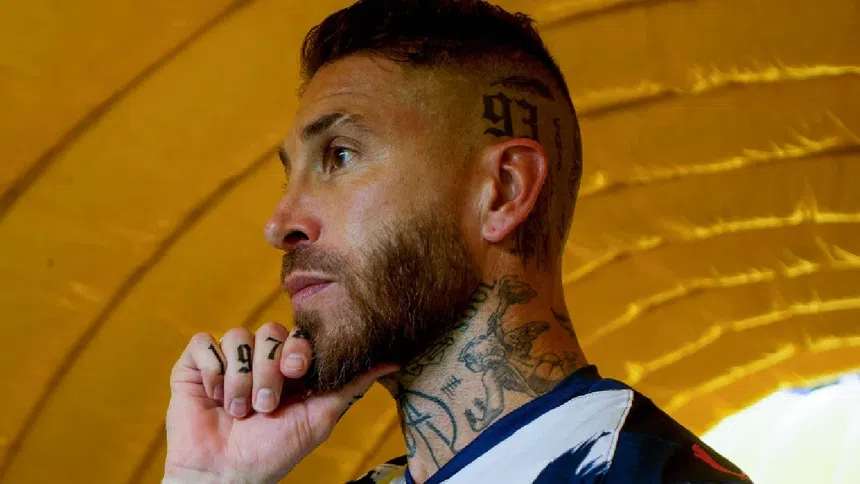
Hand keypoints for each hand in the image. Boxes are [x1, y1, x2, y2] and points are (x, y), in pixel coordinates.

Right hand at [164, 322, 397, 483]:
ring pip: (238, 337)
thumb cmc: (274, 452)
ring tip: (239, 411)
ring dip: (240, 380)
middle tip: (265, 406)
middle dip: (268, 372)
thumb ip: (351, 385)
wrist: (225, 475)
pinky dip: (212, 372)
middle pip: (268, 331)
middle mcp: (260, 358)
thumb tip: (393, 360)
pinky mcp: (195, 366)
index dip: (297, 348)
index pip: (298, 334)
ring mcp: (228, 359)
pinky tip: (215, 398)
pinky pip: (204, 344)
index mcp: (288, 366)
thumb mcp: (319, 417)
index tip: (296, 372)